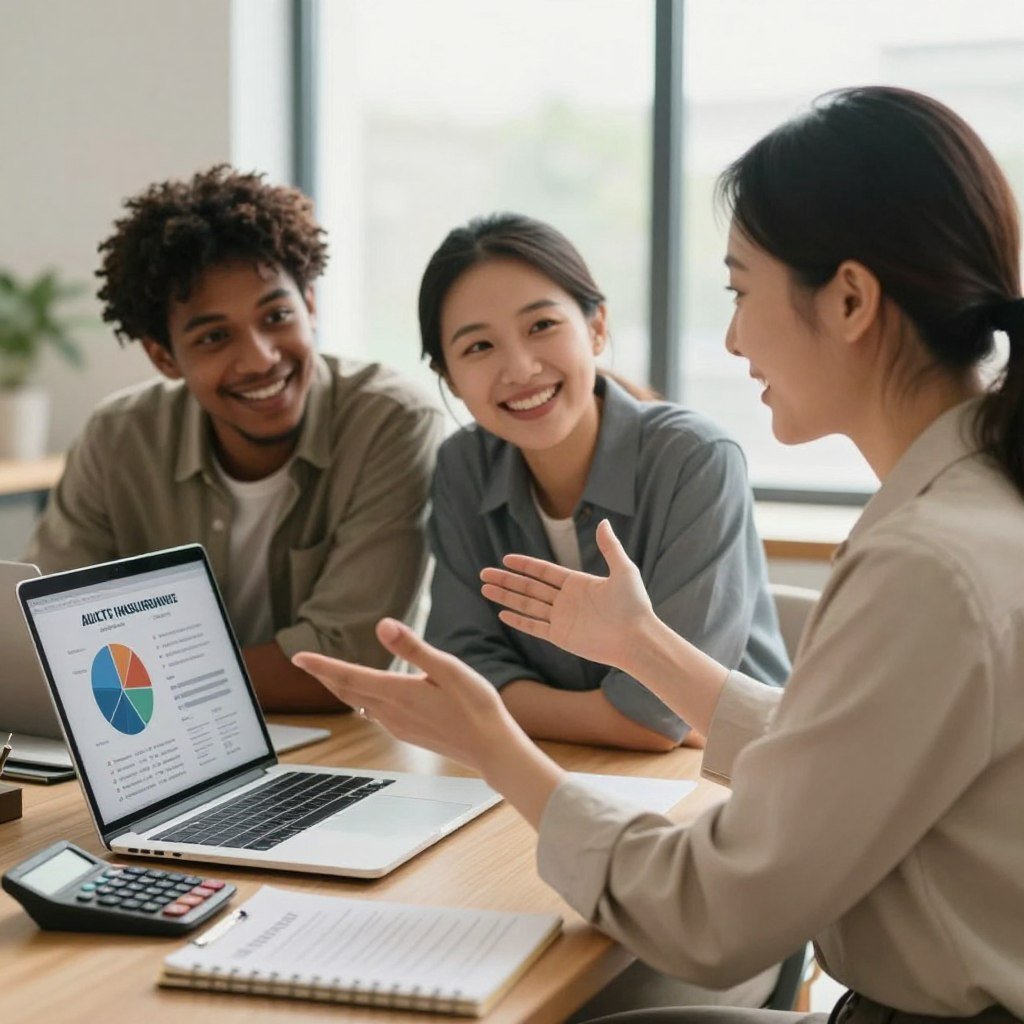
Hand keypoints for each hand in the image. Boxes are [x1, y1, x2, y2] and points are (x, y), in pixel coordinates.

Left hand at [292, 619, 521, 774]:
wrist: (491, 749)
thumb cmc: (476, 706)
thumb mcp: (448, 668)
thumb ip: (413, 648)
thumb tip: (383, 624)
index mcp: (398, 693)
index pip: (348, 676)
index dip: (321, 666)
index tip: (297, 657)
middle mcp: (392, 712)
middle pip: (347, 692)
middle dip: (324, 676)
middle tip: (304, 662)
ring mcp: (398, 726)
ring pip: (359, 704)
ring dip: (342, 688)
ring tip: (329, 675)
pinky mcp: (408, 733)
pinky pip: (374, 714)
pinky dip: (362, 699)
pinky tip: (369, 695)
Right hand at [480, 519, 654, 670]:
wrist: (637, 639)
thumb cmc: (634, 605)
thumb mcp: (624, 571)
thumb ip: (610, 548)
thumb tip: (603, 522)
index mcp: (577, 583)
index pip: (544, 572)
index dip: (525, 565)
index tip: (506, 559)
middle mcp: (566, 600)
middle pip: (529, 587)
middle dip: (506, 580)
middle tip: (484, 573)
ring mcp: (562, 619)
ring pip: (526, 605)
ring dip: (505, 597)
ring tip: (485, 588)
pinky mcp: (561, 637)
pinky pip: (534, 627)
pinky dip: (518, 621)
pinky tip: (502, 614)